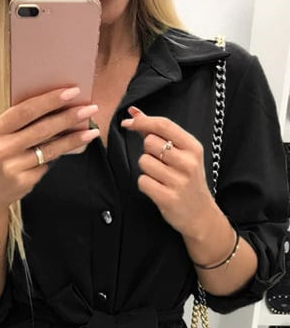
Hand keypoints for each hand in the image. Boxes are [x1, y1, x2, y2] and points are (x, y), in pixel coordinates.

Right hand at [0, 86, 99, 211]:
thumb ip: (19, 124)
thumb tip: (55, 108)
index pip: (27, 110)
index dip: (51, 100)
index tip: (73, 91)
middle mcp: (2, 148)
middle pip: (42, 128)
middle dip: (69, 117)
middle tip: (90, 109)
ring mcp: (13, 166)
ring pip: (50, 149)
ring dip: (73, 139)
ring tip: (91, 131)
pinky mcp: (23, 181)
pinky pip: (46, 165)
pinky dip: (57, 157)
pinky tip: (69, 150)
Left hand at [121, 106, 219, 237]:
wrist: (200, 214)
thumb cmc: (187, 180)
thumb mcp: (183, 154)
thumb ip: (159, 134)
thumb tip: (134, 113)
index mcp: (193, 147)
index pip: (164, 125)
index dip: (142, 121)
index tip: (128, 122)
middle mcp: (188, 162)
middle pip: (149, 143)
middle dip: (147, 151)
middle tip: (160, 164)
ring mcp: (178, 180)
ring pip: (143, 162)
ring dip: (146, 170)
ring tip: (161, 178)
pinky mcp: (167, 197)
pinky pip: (142, 181)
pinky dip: (145, 185)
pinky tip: (157, 189)